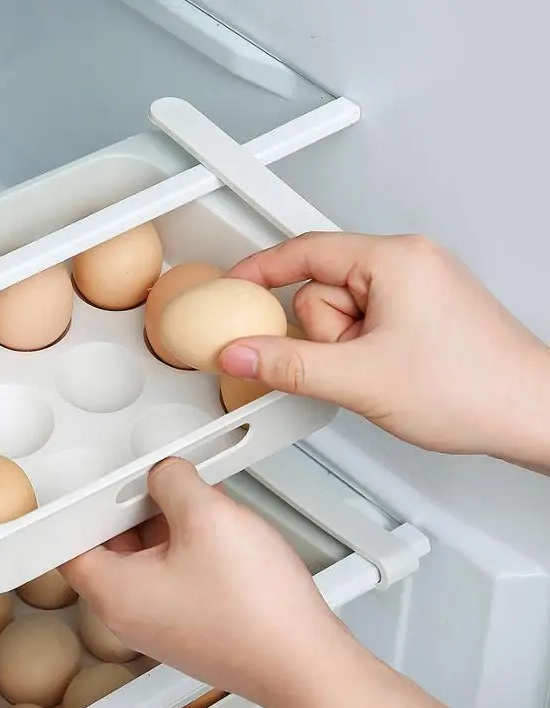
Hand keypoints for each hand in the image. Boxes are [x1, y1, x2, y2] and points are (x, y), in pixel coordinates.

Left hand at [61, 457, 355, 707]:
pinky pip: (176, 577)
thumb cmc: (257, 612)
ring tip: (201, 503)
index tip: (104, 483)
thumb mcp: (208, 516)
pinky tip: (220, 532)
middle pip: (112, 547)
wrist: (305, 664)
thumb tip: (164, 473)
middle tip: (163, 484)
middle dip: (137, 509)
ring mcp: (161, 625)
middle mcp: (130, 615)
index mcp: (114, 593)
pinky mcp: (192, 627)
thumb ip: (174, 482)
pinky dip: (190, 550)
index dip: (84, 506)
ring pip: (148, 560)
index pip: (70, 544)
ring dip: (170, 526)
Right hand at [222, 233, 549, 464]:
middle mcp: (407, 263)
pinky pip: (363, 326)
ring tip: (377, 372)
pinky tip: (386, 373)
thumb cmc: (471, 386)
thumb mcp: (359, 379)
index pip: (304, 251)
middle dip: (324, 336)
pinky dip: (360, 352)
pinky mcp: (420, 314)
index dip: (260, 271)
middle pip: (319, 291)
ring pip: (340, 315)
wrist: (528, 413)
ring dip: (343, 350)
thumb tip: (240, 355)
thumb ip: (287, 366)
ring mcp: (416, 289)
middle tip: (351, 364)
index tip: (230, 287)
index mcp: (394, 259)